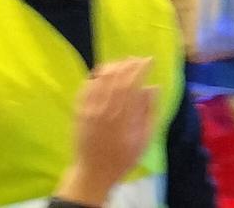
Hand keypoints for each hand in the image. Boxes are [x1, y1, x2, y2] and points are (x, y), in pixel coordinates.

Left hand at [55, 56, 157, 204]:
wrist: (94, 173)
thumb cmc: (123, 158)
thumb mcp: (144, 139)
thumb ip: (149, 112)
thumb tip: (154, 87)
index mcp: (123, 116)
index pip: (133, 82)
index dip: (141, 68)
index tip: (150, 61)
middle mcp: (105, 109)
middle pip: (116, 76)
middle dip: (129, 64)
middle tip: (138, 59)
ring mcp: (90, 109)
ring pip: (100, 79)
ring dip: (113, 67)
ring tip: (122, 64)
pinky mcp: (79, 112)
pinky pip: (85, 88)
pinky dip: (95, 77)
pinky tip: (102, 75)